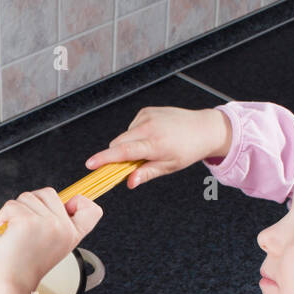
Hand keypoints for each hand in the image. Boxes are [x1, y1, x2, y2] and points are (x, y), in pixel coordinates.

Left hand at [0, 187, 102, 293]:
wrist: (10, 284)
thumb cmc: (23, 267)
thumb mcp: (51, 244)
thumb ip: (56, 224)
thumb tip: (49, 202)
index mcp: (72, 235)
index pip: (91, 209)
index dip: (80, 201)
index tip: (67, 206)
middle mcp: (64, 228)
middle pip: (49, 193)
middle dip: (32, 204)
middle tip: (27, 227)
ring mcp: (47, 224)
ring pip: (27, 196)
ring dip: (15, 211)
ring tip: (16, 233)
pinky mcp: (27, 222)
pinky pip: (11, 205)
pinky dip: (3, 217)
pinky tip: (7, 233)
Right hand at [84, 106, 231, 188]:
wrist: (203, 128)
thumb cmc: (187, 150)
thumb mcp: (169, 167)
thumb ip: (147, 173)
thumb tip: (130, 182)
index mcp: (156, 144)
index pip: (124, 152)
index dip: (105, 159)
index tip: (90, 164)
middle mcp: (149, 127)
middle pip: (118, 143)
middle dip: (116, 155)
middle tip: (130, 165)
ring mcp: (147, 116)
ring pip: (124, 136)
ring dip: (129, 145)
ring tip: (149, 148)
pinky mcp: (146, 111)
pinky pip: (131, 127)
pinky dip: (135, 135)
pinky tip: (151, 136)